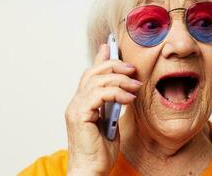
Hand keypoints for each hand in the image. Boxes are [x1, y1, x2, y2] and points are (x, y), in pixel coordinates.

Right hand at [65, 44, 141, 174]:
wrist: (90, 171)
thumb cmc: (100, 151)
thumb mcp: (111, 122)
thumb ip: (112, 105)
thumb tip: (122, 92)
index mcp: (83, 103)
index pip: (91, 74)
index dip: (100, 59)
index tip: (109, 46)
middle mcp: (76, 102)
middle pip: (93, 72)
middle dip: (114, 66)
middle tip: (132, 70)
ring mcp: (76, 108)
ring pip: (97, 80)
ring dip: (119, 79)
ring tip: (135, 86)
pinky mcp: (80, 115)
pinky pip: (99, 94)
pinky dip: (116, 93)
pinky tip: (129, 99)